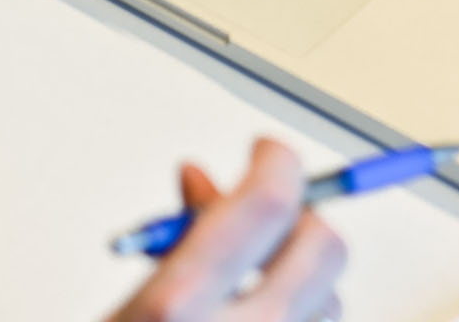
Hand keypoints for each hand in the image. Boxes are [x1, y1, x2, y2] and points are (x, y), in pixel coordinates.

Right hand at [108, 140, 347, 321]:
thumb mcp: (126, 299)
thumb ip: (167, 239)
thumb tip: (199, 178)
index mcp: (178, 304)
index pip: (267, 205)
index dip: (276, 163)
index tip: (267, 152)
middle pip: (323, 246)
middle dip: (303, 217)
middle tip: (268, 213)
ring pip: (332, 294)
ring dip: (302, 271)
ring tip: (254, 277)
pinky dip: (299, 309)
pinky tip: (258, 311)